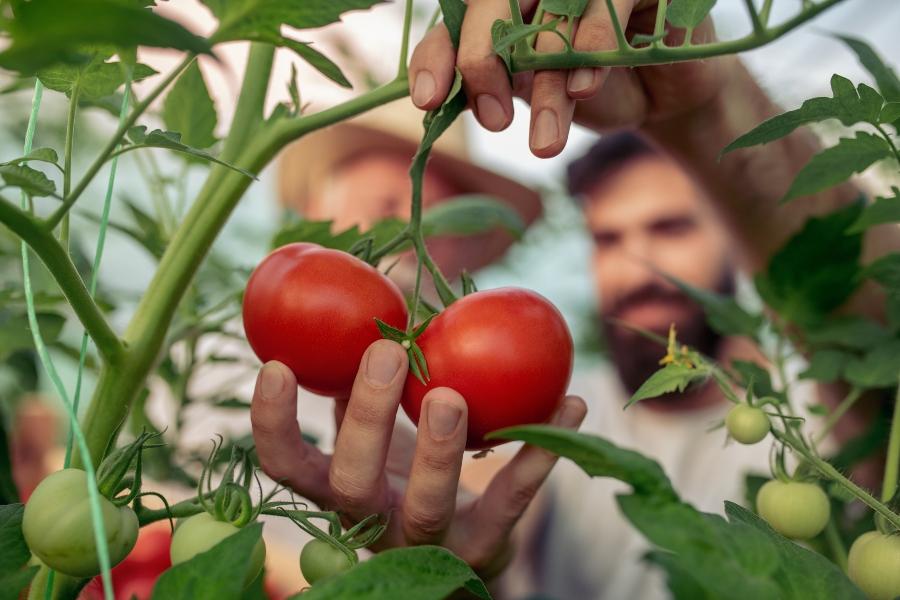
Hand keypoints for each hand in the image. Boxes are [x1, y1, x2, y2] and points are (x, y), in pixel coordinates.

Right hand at [250, 339, 585, 574]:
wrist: (464, 542)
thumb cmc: (410, 466)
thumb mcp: (381, 426)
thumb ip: (365, 374)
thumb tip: (374, 288)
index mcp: (338, 487)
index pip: (287, 464)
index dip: (273, 422)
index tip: (276, 364)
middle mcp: (374, 520)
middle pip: (352, 483)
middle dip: (365, 418)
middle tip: (384, 353)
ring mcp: (428, 542)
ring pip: (426, 505)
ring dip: (439, 449)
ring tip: (452, 395)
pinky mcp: (482, 549)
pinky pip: (511, 503)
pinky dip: (540, 454)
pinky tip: (570, 403)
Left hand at [409, 0, 728, 156]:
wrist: (661, 95)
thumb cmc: (587, 89)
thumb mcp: (531, 93)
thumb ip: (490, 86)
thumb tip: (436, 100)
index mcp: (505, 8)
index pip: (455, 20)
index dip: (436, 55)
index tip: (427, 99)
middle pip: (493, 3)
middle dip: (482, 62)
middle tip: (492, 123)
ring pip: (551, 14)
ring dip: (545, 83)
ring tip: (544, 142)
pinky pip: (607, 2)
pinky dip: (593, 45)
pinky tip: (584, 86)